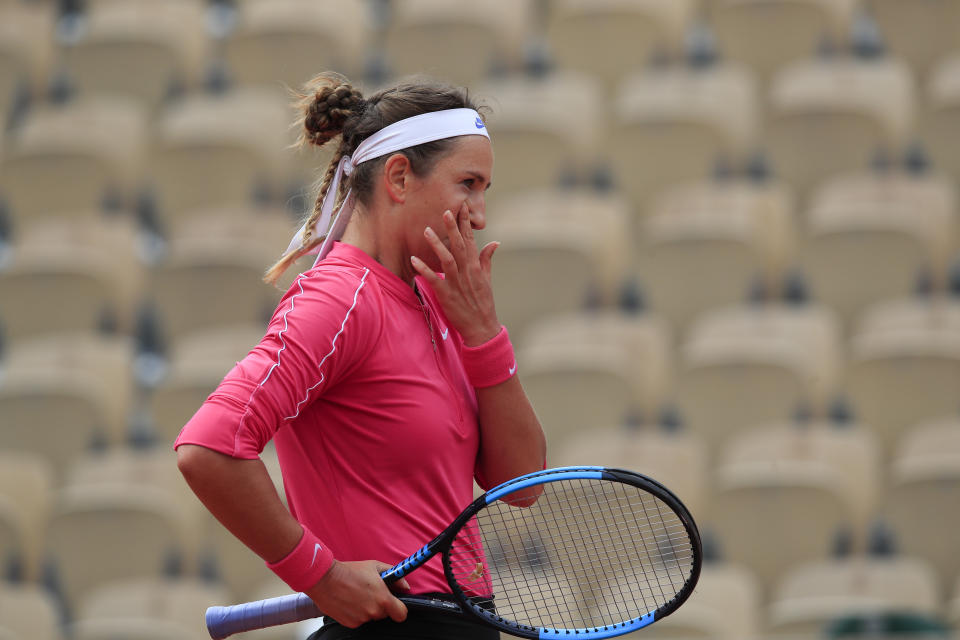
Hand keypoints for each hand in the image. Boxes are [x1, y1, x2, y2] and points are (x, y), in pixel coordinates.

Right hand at [304, 559, 409, 627]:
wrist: (325, 579)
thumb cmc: (350, 571)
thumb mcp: (375, 567)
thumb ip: (395, 576)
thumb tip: (405, 586)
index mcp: (383, 599)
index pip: (401, 614)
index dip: (400, 609)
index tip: (396, 605)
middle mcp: (373, 612)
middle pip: (384, 614)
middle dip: (380, 605)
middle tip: (370, 593)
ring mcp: (361, 619)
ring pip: (370, 616)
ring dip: (367, 608)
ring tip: (357, 594)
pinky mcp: (350, 623)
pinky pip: (358, 619)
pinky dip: (356, 613)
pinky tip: (349, 600)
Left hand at [411, 202, 501, 345]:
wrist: (482, 327)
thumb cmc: (483, 303)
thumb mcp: (487, 279)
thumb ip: (487, 259)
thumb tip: (495, 242)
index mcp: (476, 267)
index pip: (471, 240)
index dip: (466, 224)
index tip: (461, 207)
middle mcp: (467, 272)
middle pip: (459, 246)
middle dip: (452, 228)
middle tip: (445, 211)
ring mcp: (457, 283)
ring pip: (447, 259)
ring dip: (437, 245)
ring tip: (426, 230)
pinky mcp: (446, 295)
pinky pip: (434, 280)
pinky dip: (424, 270)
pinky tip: (414, 260)